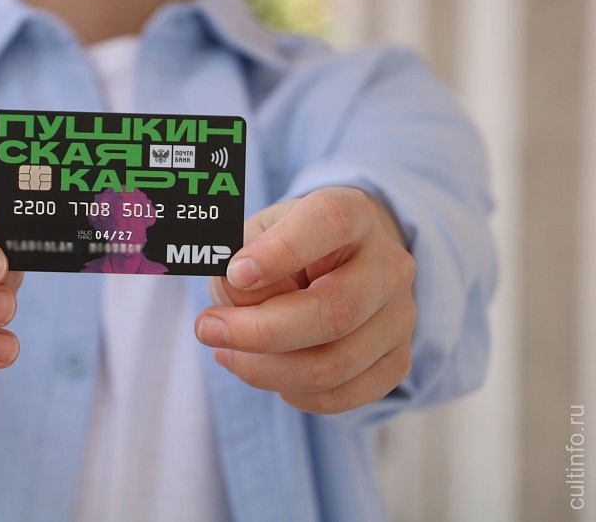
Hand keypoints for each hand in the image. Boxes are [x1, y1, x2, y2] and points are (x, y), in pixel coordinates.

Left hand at [194, 187, 415, 413]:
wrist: (333, 265)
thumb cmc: (281, 248)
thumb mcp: (253, 237)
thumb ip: (240, 262)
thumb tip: (238, 303)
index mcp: (352, 213)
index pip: (329, 223)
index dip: (281, 251)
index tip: (236, 272)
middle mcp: (387, 263)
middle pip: (334, 311)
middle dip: (258, 331)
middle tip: (208, 329)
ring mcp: (400, 315)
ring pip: (334, 364)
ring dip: (266, 369)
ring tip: (227, 353)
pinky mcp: (396, 358)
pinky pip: (343, 394)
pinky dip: (294, 392)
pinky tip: (268, 372)